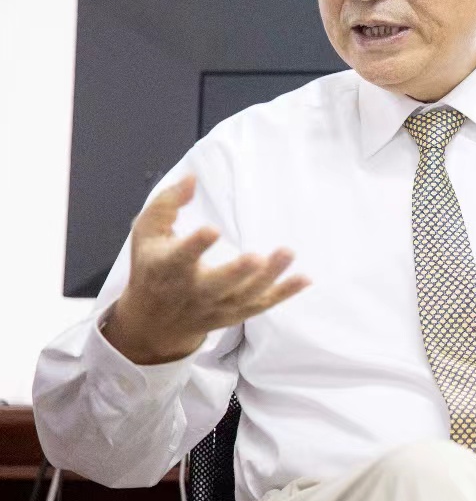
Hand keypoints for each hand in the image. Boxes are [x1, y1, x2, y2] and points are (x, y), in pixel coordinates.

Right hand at [103, 175, 309, 364]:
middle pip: (217, 284)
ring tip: (288, 253)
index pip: (180, 258)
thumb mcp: (146, 233)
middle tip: (255, 258)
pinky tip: (305, 278)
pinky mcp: (235, 313)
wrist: (154, 322)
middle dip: (236, 273)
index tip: (212, 230)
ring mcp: (216, 306)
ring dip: (269, 277)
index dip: (195, 246)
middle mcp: (192, 291)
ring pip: (245, 295)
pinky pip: (262, 305)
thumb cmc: (152, 266)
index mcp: (166, 268)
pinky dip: (284, 293)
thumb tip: (192, 179)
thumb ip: (167, 204)